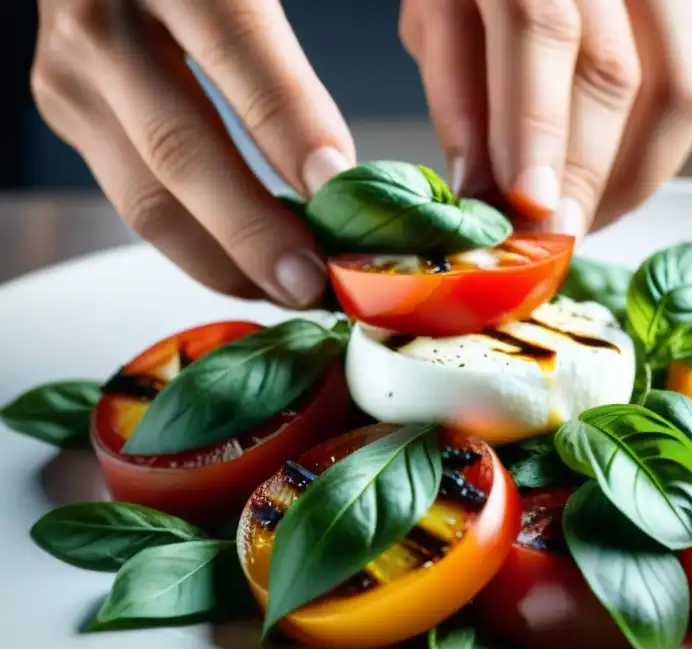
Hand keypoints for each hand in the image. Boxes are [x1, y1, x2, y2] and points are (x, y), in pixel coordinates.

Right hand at [30, 0, 355, 307]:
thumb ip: (287, 69)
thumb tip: (339, 180)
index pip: (243, 63)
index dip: (294, 139)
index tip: (340, 200)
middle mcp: (103, 23)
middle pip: (180, 151)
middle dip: (254, 236)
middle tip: (313, 284)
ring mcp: (71, 73)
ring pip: (146, 201)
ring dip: (225, 263)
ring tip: (289, 292)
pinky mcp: (64, 109)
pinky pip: (135, 200)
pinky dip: (197, 247)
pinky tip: (246, 268)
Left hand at [399, 0, 691, 237]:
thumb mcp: (437, 10)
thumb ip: (459, 93)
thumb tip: (485, 192)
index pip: (540, 23)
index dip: (536, 125)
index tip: (527, 208)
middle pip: (616, 68)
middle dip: (584, 174)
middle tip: (551, 240)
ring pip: (678, 88)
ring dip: (628, 178)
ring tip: (579, 223)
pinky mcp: (684, 9)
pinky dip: (653, 156)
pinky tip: (607, 188)